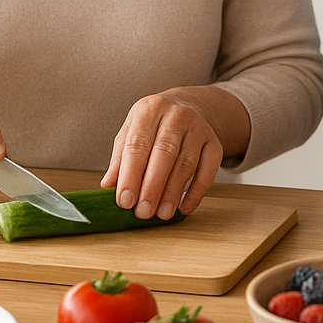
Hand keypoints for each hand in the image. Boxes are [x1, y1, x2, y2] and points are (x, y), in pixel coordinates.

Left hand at [100, 88, 232, 219]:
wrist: (186, 108)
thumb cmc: (152, 127)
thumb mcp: (130, 134)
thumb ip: (119, 160)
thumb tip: (108, 186)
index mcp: (149, 110)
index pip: (137, 145)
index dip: (130, 175)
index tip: (125, 201)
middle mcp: (176, 115)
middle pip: (164, 154)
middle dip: (152, 187)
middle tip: (143, 212)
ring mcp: (198, 128)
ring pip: (186, 164)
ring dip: (173, 193)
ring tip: (162, 214)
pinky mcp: (215, 143)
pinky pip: (208, 170)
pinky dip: (197, 192)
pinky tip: (184, 208)